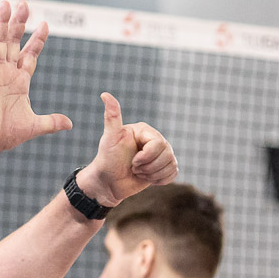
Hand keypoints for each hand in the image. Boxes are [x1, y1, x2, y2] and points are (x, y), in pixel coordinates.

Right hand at [0, 0, 72, 155]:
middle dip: (19, 23)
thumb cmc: (4, 134)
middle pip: (14, 42)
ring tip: (6, 4)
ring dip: (3, 23)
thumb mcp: (34, 126)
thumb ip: (51, 122)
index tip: (45, 24)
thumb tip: (69, 124)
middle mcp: (6, 73)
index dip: (37, 40)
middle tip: (24, 4)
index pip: (30, 54)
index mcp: (19, 81)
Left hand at [76, 93, 179, 207]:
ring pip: (171, 165)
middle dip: (148, 167)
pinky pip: (173, 174)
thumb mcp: (109, 138)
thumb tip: (105, 94)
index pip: (158, 143)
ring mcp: (161, 154)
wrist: (108, 182)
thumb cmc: (107, 159)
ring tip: (138, 172)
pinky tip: (147, 178)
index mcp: (145, 131)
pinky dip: (160, 180)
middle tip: (133, 167)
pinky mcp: (163, 167)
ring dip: (152, 174)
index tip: (132, 161)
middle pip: (167, 155)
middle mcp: (156, 140)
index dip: (146, 157)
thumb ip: (111, 117)